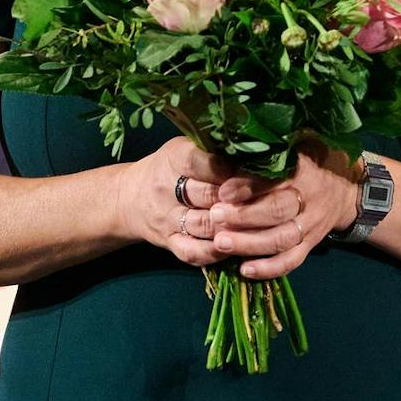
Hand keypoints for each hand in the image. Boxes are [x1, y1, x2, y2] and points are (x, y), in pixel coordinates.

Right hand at [122, 137, 258, 263]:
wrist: (129, 198)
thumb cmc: (171, 168)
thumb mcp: (185, 148)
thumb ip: (215, 150)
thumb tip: (257, 150)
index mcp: (173, 158)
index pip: (199, 162)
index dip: (227, 168)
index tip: (255, 168)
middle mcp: (166, 189)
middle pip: (206, 194)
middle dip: (240, 198)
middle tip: (270, 197)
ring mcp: (167, 219)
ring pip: (204, 225)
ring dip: (234, 226)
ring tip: (262, 223)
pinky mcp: (169, 242)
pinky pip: (193, 252)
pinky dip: (217, 252)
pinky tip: (238, 246)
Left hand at [180, 142, 364, 279]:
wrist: (347, 190)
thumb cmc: (312, 161)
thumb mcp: (299, 143)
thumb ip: (272, 145)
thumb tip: (233, 138)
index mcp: (304, 169)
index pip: (276, 178)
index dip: (249, 186)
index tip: (222, 191)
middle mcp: (310, 198)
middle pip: (277, 212)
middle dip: (244, 216)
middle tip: (214, 216)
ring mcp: (311, 224)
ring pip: (281, 239)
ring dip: (250, 244)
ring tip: (220, 243)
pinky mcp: (311, 244)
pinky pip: (292, 261)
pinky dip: (269, 268)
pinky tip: (244, 270)